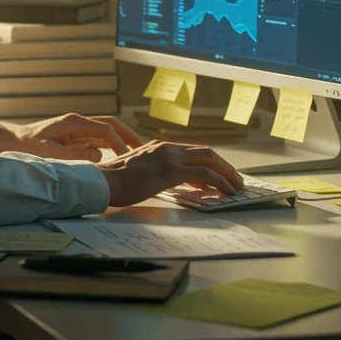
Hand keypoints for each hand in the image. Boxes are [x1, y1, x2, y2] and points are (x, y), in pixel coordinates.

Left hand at [0, 114, 145, 160]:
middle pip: (111, 124)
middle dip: (129, 136)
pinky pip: (98, 138)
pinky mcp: (73, 137)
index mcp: (73, 123)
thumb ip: (74, 154)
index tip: (129, 158)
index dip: (120, 144)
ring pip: (106, 131)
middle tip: (145, 150)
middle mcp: (77, 123)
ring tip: (137, 153)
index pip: (106, 130)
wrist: (9, 143)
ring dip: (122, 140)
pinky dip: (111, 145)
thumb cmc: (26, 148)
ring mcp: (76, 129)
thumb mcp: (49, 153)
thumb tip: (99, 155)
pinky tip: (119, 156)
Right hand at [96, 141, 243, 206]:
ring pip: (210, 160)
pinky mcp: (171, 171)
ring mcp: (170, 158)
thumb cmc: (115, 181)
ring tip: (236, 186)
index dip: (209, 163)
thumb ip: (154, 171)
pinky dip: (220, 182)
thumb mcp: (138, 171)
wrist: (103, 181)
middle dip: (224, 166)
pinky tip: (226, 191)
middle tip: (235, 179)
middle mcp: (167, 148)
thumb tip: (164, 182)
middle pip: (206, 152)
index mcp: (159, 147)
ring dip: (227, 173)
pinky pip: (205, 175)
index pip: (192, 152)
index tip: (218, 175)